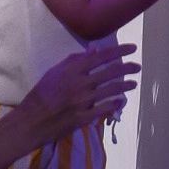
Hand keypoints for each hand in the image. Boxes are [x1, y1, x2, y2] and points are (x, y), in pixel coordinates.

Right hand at [23, 40, 137, 137]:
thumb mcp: (54, 72)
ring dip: (125, 86)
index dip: (119, 51)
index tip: (132, 48)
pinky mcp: (84, 117)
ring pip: (111, 90)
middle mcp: (80, 83)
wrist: (31, 120)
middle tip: (138, 67)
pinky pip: (104, 109)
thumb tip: (94, 51)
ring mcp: (83, 101)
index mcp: (72, 70)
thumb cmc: (41, 94)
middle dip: (127, 68)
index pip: (101, 56)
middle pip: (110, 72)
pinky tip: (121, 101)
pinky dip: (115, 104)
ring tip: (134, 83)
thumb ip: (74, 61)